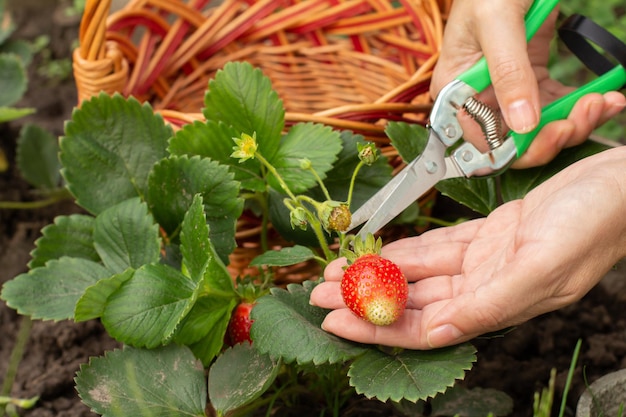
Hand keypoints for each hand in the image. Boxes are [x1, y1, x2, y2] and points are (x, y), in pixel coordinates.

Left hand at [310, 146, 625, 348]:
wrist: (617, 184)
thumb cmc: (593, 223)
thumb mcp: (544, 267)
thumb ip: (492, 305)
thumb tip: (442, 334)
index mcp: (498, 305)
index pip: (423, 328)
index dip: (376, 328)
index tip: (334, 322)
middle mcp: (485, 289)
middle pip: (410, 303)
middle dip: (363, 301)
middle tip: (318, 295)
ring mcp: (484, 262)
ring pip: (417, 275)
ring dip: (376, 275)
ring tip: (337, 274)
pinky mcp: (486, 236)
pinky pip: (435, 248)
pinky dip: (404, 251)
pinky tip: (377, 253)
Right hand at [431, 0, 625, 167]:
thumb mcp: (497, 24)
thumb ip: (509, 73)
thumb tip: (523, 125)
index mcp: (457, 91)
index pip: (482, 138)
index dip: (517, 147)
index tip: (553, 133)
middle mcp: (479, 97)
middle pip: (515, 138)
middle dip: (554, 134)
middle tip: (586, 114)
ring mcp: (506, 89)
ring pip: (540, 125)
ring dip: (576, 120)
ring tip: (604, 102)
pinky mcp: (531, 78)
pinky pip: (556, 103)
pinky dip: (581, 104)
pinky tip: (604, 97)